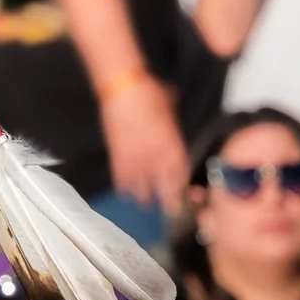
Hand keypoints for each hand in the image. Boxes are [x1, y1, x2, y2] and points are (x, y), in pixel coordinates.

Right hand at [101, 82, 190, 210]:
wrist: (123, 89)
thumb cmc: (150, 93)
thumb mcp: (170, 109)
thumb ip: (171, 126)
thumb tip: (170, 126)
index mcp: (174, 146)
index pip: (181, 174)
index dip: (182, 186)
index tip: (182, 193)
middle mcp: (158, 158)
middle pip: (164, 188)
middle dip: (167, 201)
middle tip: (168, 210)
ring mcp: (137, 160)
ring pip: (142, 188)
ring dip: (144, 198)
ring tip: (144, 204)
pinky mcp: (118, 157)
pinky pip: (121, 179)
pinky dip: (123, 187)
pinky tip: (124, 193)